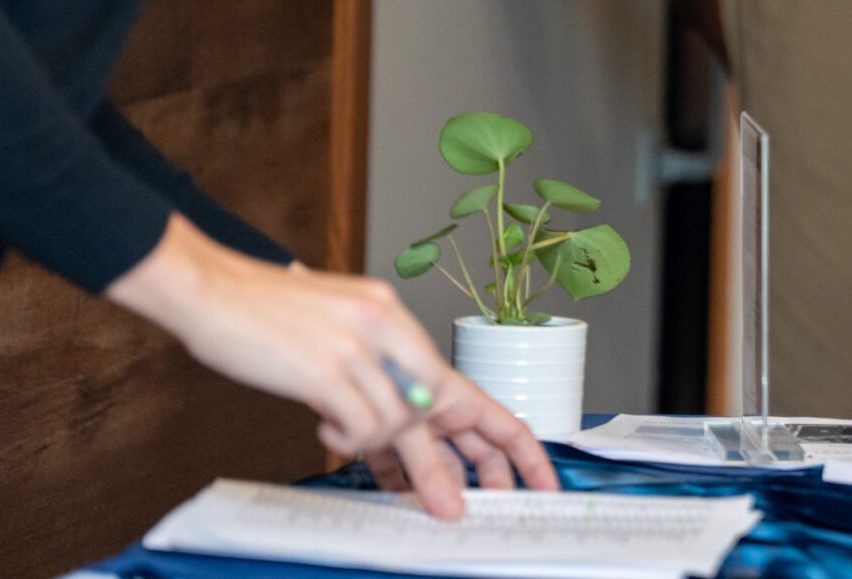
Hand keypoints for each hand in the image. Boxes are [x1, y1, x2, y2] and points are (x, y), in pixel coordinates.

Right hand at [109, 217, 505, 515]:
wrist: (210, 287)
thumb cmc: (262, 309)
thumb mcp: (335, 320)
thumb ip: (370, 357)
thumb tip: (393, 412)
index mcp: (387, 309)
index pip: (448, 374)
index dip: (482, 423)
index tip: (507, 460)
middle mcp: (382, 324)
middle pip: (438, 405)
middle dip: (444, 466)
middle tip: (451, 507)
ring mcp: (355, 347)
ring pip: (399, 422)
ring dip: (378, 449)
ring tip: (346, 437)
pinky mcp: (324, 371)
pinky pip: (361, 426)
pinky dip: (347, 441)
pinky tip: (326, 428)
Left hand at [364, 367, 563, 508]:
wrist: (303, 337)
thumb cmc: (353, 352)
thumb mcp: (401, 416)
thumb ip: (426, 461)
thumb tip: (450, 505)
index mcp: (454, 393)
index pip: (508, 429)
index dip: (532, 459)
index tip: (547, 489)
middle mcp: (436, 406)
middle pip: (476, 451)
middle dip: (488, 482)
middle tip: (490, 515)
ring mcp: (407, 418)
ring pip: (432, 461)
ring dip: (431, 483)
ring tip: (434, 509)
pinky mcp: (373, 429)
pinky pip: (390, 461)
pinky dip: (388, 475)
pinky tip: (385, 485)